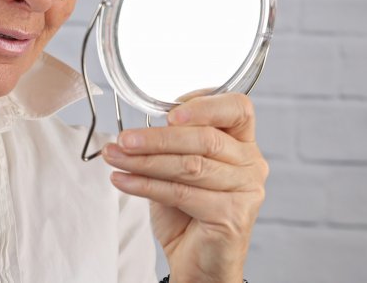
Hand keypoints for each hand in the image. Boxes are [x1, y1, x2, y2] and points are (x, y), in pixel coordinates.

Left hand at [101, 91, 267, 282]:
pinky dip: (146, 185)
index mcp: (242, 143)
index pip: (236, 108)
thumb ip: (172, 144)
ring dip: (145, 161)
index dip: (204, 105)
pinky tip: (124, 180)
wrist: (197, 261)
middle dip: (156, 138)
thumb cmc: (188, 212)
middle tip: (123, 139)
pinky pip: (182, 193)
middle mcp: (251, 163)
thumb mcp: (178, 168)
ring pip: (190, 166)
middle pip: (204, 139)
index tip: (169, 113)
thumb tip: (137, 130)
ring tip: (115, 157)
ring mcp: (246, 190)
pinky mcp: (232, 214)